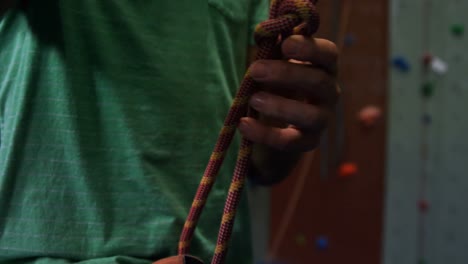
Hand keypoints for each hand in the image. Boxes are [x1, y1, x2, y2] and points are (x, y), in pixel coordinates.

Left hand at [239, 35, 339, 151]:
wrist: (277, 126)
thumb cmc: (277, 86)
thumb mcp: (275, 67)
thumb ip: (273, 52)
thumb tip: (266, 35)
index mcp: (323, 69)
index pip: (329, 55)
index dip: (310, 48)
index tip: (286, 45)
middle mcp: (329, 94)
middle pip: (319, 82)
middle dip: (286, 74)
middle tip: (255, 70)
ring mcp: (322, 120)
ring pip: (310, 116)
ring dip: (280, 106)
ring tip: (253, 99)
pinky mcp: (307, 143)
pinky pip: (290, 142)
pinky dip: (266, 134)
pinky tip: (244, 124)